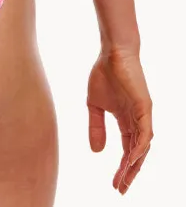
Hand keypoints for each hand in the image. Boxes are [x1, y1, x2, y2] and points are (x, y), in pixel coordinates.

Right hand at [87, 49, 152, 194]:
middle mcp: (137, 121)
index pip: (127, 150)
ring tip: (125, 178)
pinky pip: (145, 132)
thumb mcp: (95, 106)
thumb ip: (96, 127)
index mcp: (126, 120)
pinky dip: (140, 147)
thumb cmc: (104, 74)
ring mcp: (142, 115)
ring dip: (135, 164)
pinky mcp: (145, 107)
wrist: (112, 52)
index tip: (114, 184)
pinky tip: (132, 159)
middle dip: (129, 172)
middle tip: (120, 188)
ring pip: (143, 147)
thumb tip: (97, 152)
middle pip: (137, 154)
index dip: (121, 168)